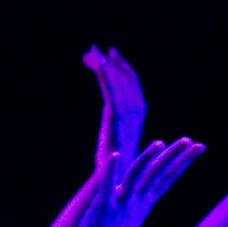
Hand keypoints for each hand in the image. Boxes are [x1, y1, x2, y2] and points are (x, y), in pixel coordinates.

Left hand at [47, 131, 205, 226]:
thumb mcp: (126, 220)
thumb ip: (132, 203)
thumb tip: (137, 190)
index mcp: (142, 205)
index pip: (166, 178)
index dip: (182, 162)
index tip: (198, 147)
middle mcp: (135, 204)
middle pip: (159, 175)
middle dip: (176, 157)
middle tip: (194, 142)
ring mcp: (121, 207)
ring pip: (138, 177)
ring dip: (149, 159)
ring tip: (160, 143)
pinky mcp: (102, 211)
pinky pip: (107, 187)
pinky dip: (111, 171)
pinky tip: (115, 155)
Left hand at [83, 43, 147, 173]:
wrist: (113, 176)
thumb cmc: (114, 161)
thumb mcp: (117, 134)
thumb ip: (117, 120)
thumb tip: (112, 113)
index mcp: (139, 111)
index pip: (132, 81)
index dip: (121, 66)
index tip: (110, 54)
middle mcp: (136, 108)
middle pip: (124, 76)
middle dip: (109, 61)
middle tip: (93, 50)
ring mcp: (127, 111)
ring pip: (115, 80)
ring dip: (101, 64)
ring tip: (88, 54)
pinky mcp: (114, 115)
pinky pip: (109, 89)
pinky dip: (103, 74)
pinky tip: (94, 64)